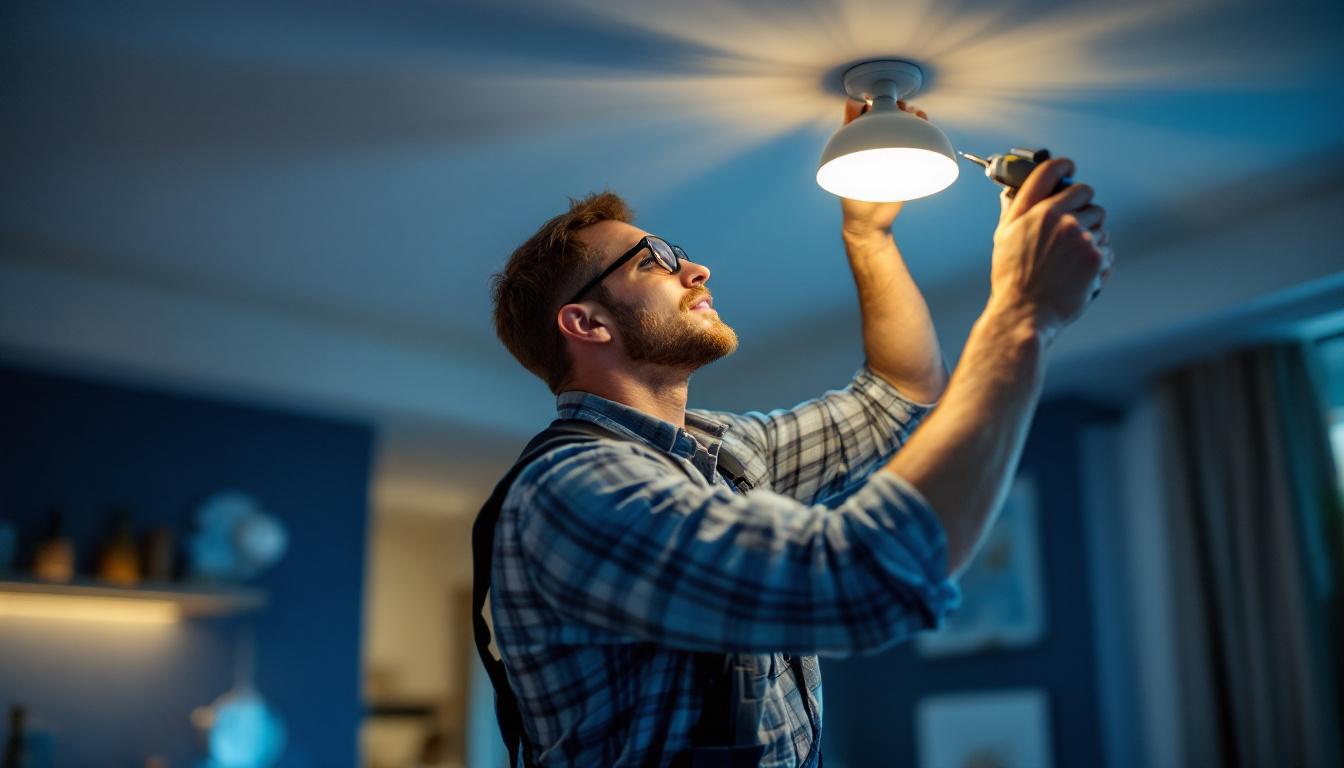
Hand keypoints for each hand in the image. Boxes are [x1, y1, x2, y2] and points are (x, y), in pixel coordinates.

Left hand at [840, 100, 928, 238]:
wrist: (872, 220)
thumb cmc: (853, 198)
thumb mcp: (845, 172)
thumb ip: (849, 150)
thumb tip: (855, 112)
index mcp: (851, 139)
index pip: (854, 110)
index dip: (862, 103)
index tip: (869, 106)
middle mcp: (870, 139)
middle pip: (881, 110)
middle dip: (890, 102)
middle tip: (897, 107)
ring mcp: (888, 146)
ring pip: (899, 119)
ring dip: (908, 111)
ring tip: (914, 113)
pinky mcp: (905, 155)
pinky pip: (915, 134)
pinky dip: (920, 124)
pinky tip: (923, 119)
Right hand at [987, 158, 1112, 342]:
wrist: (1025, 313)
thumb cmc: (1012, 279)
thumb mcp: (1003, 240)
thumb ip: (1013, 211)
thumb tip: (1012, 192)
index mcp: (1030, 212)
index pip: (1050, 171)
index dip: (1063, 165)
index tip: (1069, 167)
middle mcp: (1056, 219)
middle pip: (1085, 193)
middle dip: (1084, 205)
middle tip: (1076, 221)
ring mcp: (1079, 236)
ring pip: (1100, 222)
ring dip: (1091, 235)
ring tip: (1072, 258)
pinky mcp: (1095, 256)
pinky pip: (1107, 247)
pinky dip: (1097, 259)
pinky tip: (1080, 272)